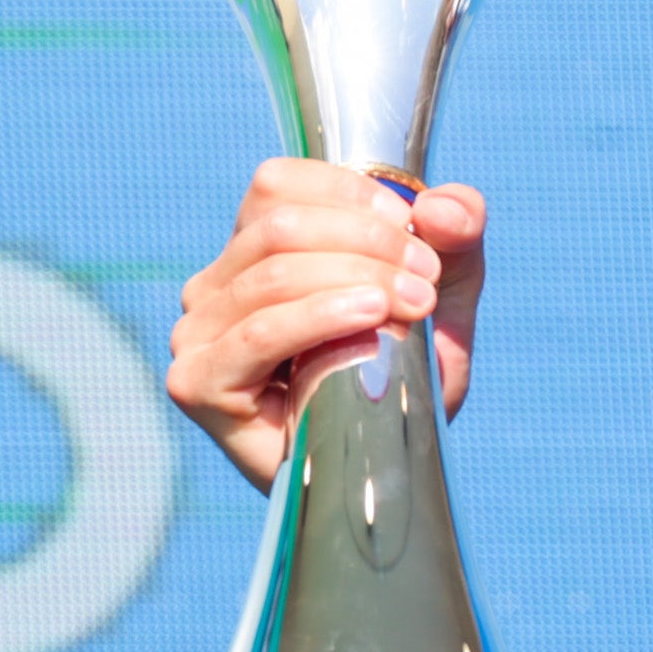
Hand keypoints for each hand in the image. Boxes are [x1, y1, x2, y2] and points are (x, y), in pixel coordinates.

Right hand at [165, 160, 486, 489]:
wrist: (383, 466)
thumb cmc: (402, 376)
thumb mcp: (443, 297)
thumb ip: (455, 242)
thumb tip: (446, 204)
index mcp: (255, 250)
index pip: (278, 185)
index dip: (351, 194)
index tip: (418, 227)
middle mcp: (214, 285)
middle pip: (281, 226)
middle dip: (369, 243)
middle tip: (428, 278)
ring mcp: (197, 334)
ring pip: (273, 274)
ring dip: (358, 278)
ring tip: (416, 302)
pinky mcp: (199, 384)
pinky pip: (259, 334)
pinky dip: (320, 318)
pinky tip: (372, 318)